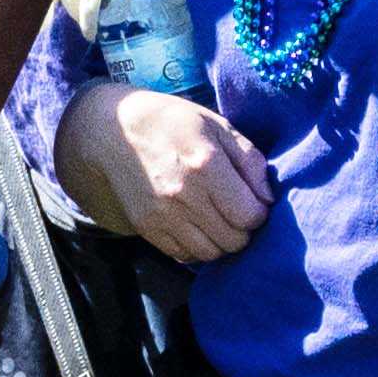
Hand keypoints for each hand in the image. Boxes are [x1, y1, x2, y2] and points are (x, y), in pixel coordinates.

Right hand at [63, 82, 276, 263]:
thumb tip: (267, 198)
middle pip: (234, 239)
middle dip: (243, 229)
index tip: (252, 200)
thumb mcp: (217, 126)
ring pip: (210, 253)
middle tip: (235, 212)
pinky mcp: (146, 225)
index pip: (251, 215)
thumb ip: (250, 161)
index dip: (259, 211)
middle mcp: (184, 195)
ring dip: (220, 241)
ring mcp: (162, 214)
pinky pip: (182, 254)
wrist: (110, 129)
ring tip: (216, 221)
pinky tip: (195, 227)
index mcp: (207, 166)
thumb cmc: (171, 122)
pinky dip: (195, 247)